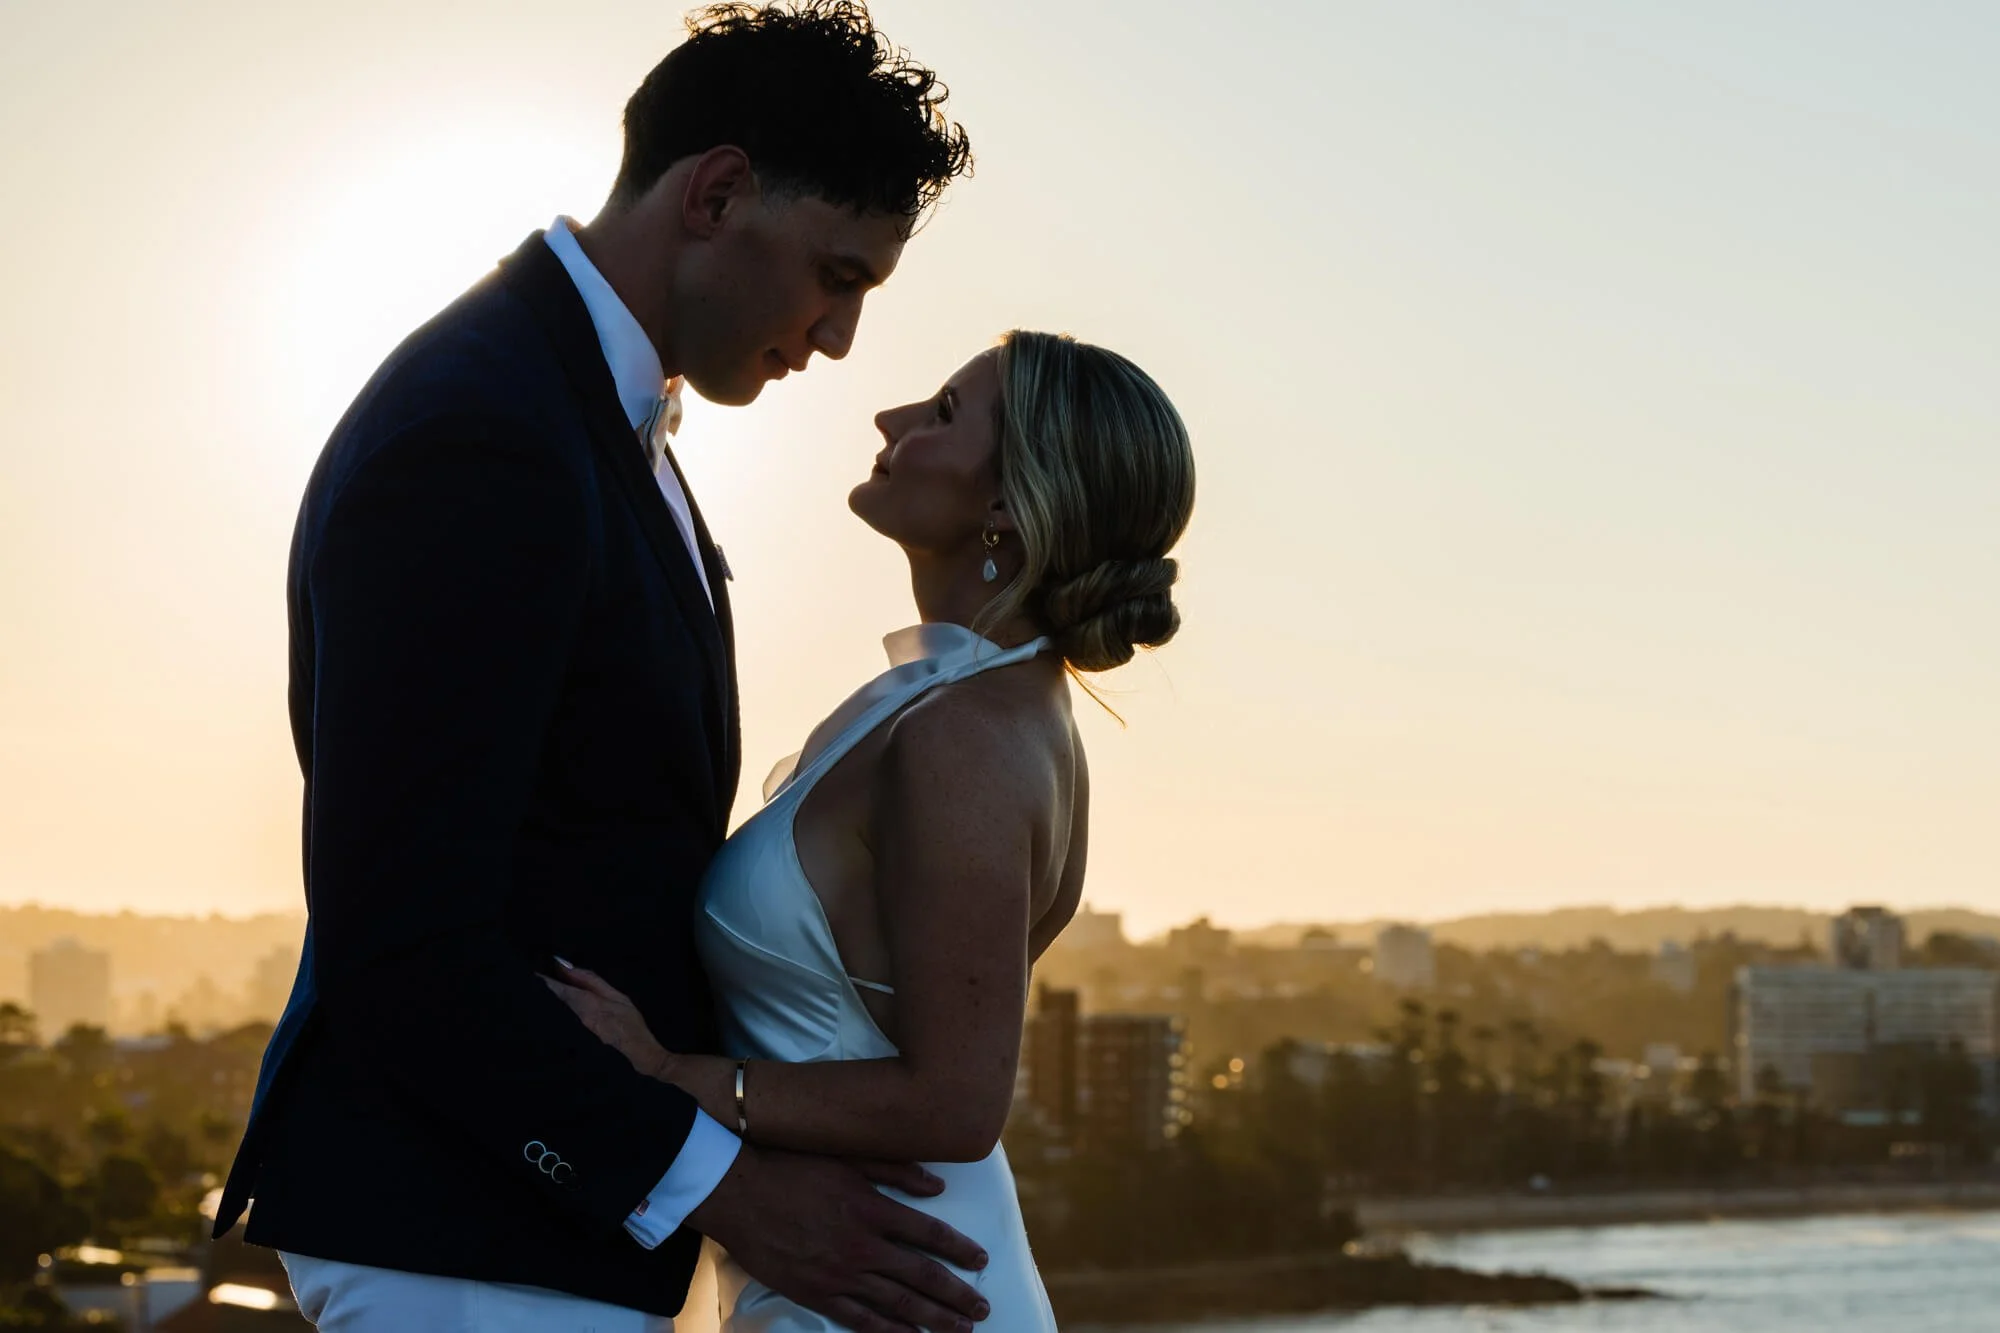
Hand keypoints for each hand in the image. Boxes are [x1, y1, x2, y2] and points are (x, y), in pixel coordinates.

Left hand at [542, 964, 670, 1079]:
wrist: (635, 1047)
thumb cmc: (630, 1020)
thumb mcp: (616, 996)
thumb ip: (594, 983)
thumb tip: (572, 970)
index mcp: (587, 1005)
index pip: (563, 991)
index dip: (551, 981)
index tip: (539, 972)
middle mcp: (579, 1015)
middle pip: (562, 998)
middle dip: (551, 986)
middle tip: (541, 973)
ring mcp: (581, 1024)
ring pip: (566, 1005)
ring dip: (558, 993)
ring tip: (551, 980)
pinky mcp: (586, 1028)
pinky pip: (572, 1010)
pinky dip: (566, 1000)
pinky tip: (568, 996)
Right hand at [691, 1145, 989, 1332]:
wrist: (738, 1192)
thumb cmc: (792, 1166)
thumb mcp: (848, 1157)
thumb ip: (896, 1170)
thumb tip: (939, 1186)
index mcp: (874, 1210)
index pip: (931, 1235)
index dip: (961, 1250)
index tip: (982, 1261)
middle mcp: (862, 1247)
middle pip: (923, 1277)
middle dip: (958, 1296)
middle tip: (983, 1309)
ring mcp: (839, 1275)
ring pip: (898, 1304)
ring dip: (933, 1319)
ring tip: (961, 1330)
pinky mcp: (816, 1294)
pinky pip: (860, 1320)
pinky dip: (888, 1332)